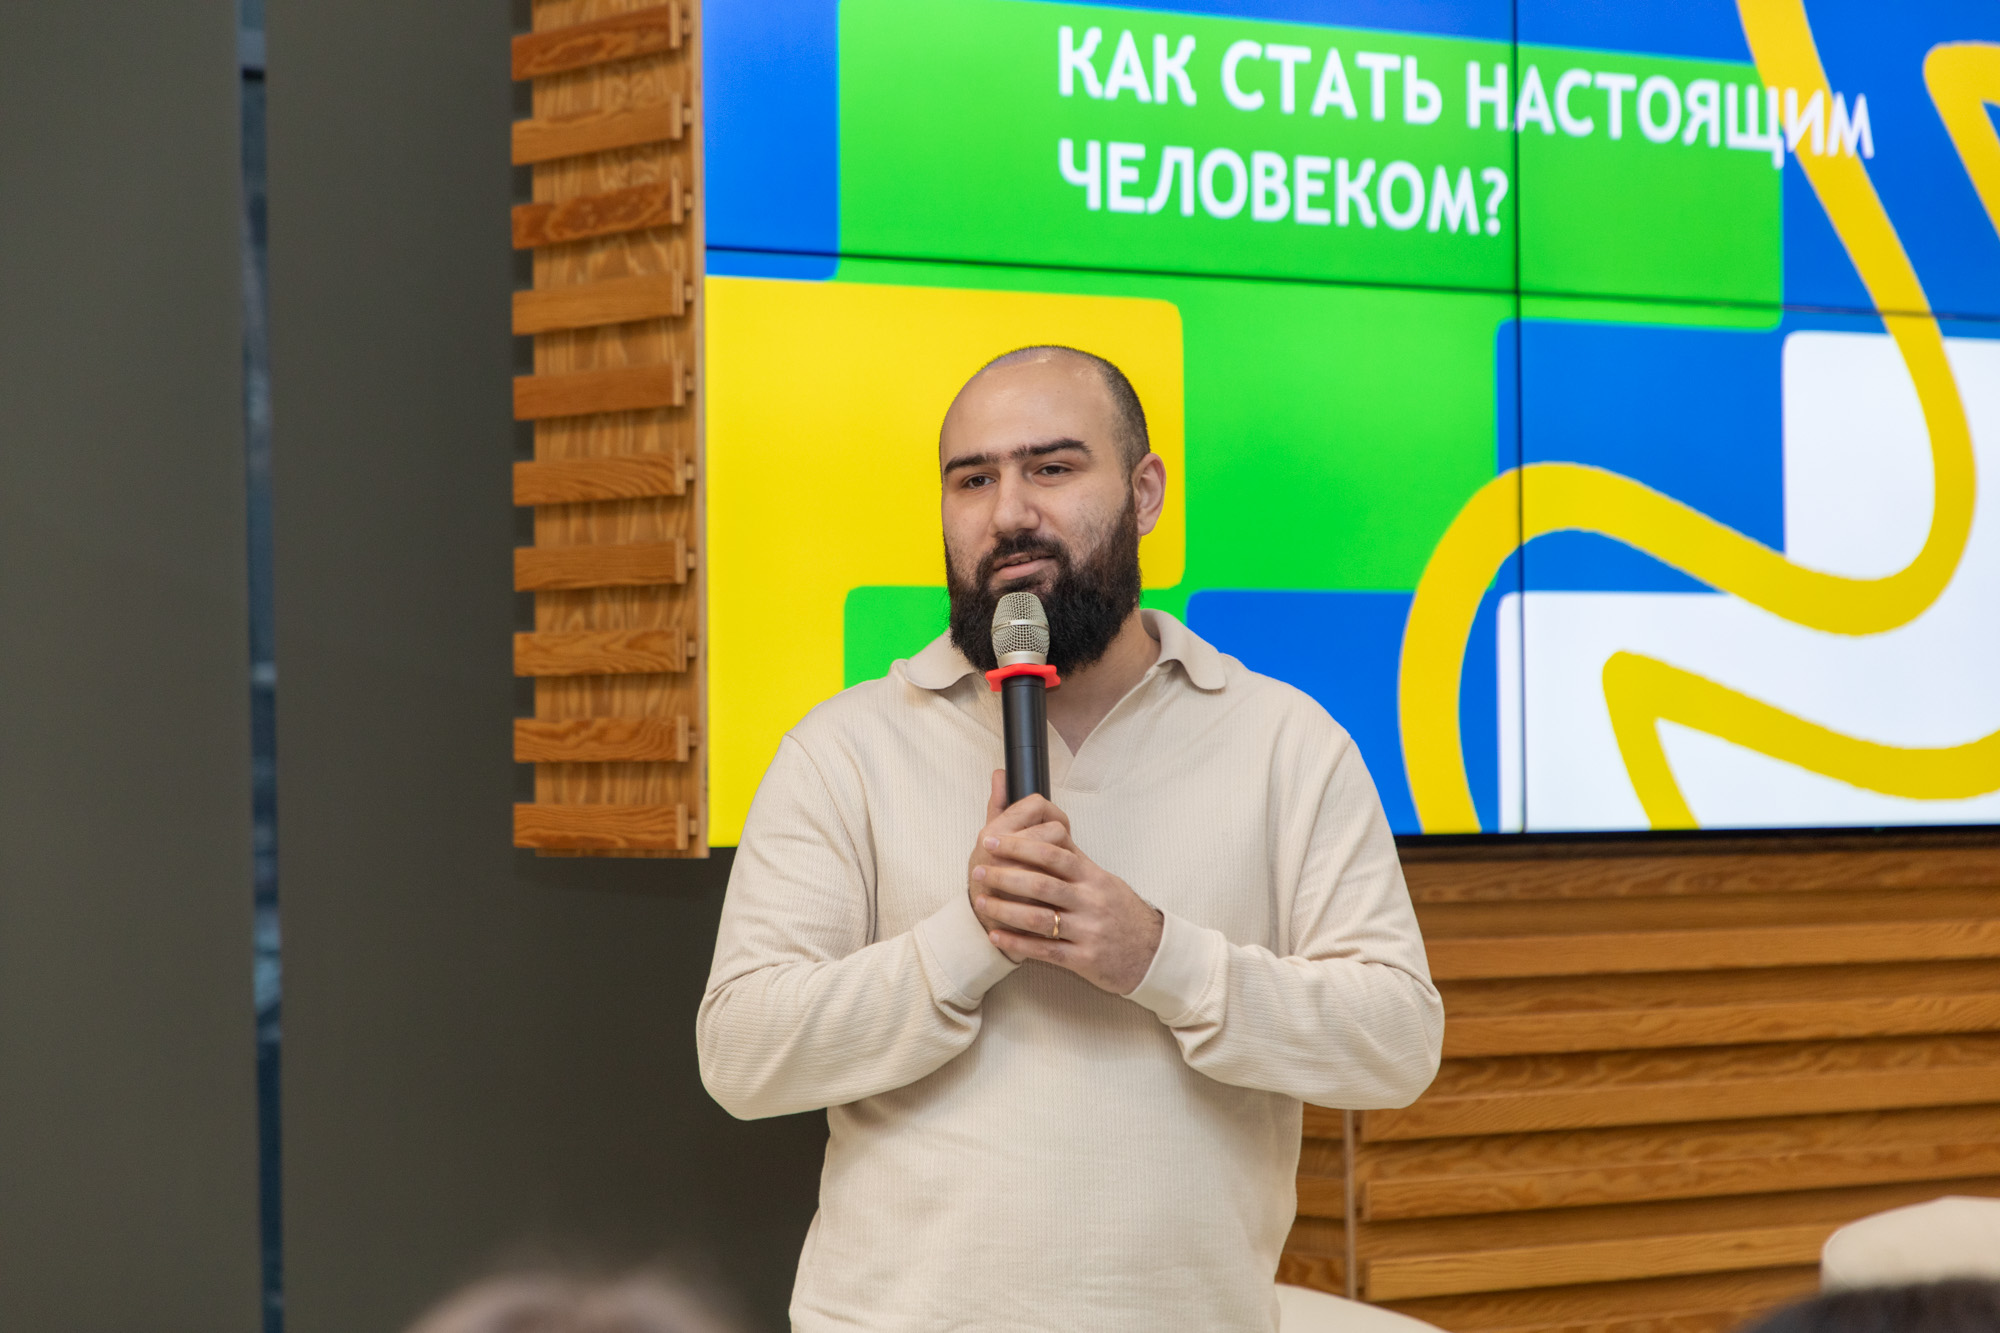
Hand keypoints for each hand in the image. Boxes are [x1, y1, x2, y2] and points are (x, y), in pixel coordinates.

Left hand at [968, 771, 1163, 994]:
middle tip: (978, 869)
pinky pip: (1045, 951)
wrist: (1152, 953)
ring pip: (1040, 918)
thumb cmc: (1121, 913)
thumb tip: (1050, 828)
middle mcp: (1091, 902)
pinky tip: (995, 936)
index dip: (1021, 846)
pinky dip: (1017, 943)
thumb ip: (1076, 859)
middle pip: (1042, 884)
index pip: (1054, 854)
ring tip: (980, 901)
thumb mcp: (1104, 881)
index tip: (993, 840)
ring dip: (1005, 910)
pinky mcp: (1084, 960)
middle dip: (1006, 875)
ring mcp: (1088, 931)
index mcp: (1093, 878)